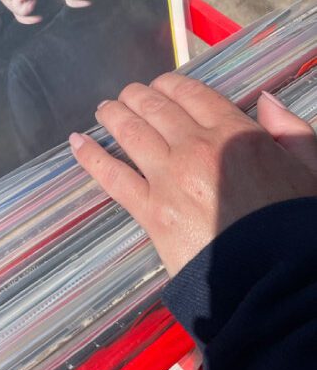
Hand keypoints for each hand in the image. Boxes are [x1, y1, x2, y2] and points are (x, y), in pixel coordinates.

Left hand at [69, 73, 316, 276]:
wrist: (278, 283)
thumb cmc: (296, 229)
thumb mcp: (312, 172)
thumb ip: (292, 131)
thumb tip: (266, 101)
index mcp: (236, 134)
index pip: (192, 94)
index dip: (170, 86)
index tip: (160, 87)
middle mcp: (197, 148)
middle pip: (155, 108)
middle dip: (137, 96)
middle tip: (126, 95)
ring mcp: (169, 178)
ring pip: (130, 132)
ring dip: (113, 115)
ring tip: (103, 110)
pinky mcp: (150, 212)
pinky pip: (112, 176)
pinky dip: (90, 156)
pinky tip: (76, 143)